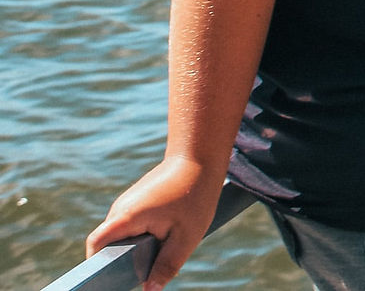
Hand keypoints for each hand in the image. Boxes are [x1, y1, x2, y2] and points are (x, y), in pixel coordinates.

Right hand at [86, 156, 224, 290]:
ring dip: (134, 249)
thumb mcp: (186, 237)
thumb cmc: (194, 194)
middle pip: (109, 244)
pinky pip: (131, 226)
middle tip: (144, 271)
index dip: (95, 265)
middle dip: (122, 261)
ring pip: (122, 235)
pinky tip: (162, 239)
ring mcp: (128, 202)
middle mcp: (122, 207)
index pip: (96, 243)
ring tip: (158, 253)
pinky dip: (141, 237)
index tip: (107, 281)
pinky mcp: (137, 200)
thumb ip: (166, 266)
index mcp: (127, 215)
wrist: (199, 156)